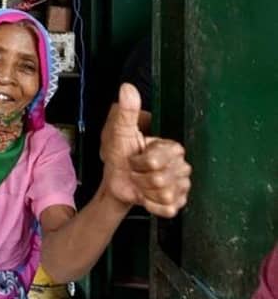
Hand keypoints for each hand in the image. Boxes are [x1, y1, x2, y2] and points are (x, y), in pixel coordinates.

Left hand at [101, 84, 191, 217]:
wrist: (117, 181)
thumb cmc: (120, 155)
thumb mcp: (121, 132)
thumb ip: (127, 112)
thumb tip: (127, 88)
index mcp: (173, 149)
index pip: (157, 161)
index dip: (139, 162)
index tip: (134, 157)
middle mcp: (182, 167)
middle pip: (160, 179)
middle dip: (139, 177)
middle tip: (135, 171)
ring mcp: (181, 185)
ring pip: (164, 195)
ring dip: (144, 191)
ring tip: (140, 182)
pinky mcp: (177, 203)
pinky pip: (167, 209)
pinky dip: (151, 206)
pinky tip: (146, 197)